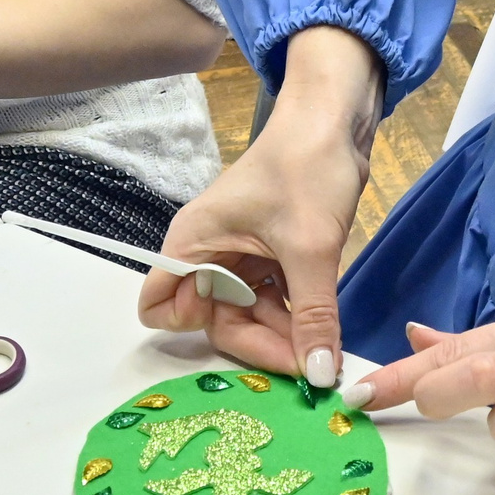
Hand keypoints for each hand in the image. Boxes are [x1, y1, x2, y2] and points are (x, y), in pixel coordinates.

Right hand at [137, 26, 381, 384]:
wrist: (336, 118)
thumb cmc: (307, 169)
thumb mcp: (311, 248)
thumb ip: (312, 315)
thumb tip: (320, 376)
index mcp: (193, 242)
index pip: (159, 307)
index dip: (193, 331)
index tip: (247, 334)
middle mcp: (206, 251)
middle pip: (213, 319)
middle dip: (258, 342)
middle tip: (309, 364)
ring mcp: (237, 253)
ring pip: (246, 312)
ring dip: (280, 332)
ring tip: (323, 350)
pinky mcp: (267, 252)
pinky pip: (269, 297)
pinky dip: (292, 314)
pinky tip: (322, 329)